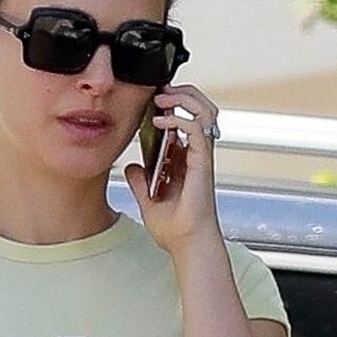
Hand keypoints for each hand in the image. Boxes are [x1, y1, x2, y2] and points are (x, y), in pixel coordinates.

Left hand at [124, 84, 221, 252]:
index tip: (153, 100)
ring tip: (163, 98)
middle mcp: (197, 155)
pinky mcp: (202, 163)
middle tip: (161, 91)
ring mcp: (201, 157)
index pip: (186, 120)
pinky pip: (196, 129)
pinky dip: (180, 118)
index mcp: (187, 161)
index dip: (173, 104)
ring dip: (184, 99)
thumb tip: (132, 167)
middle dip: (182, 93)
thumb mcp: (148, 201)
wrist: (187, 245)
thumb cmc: (176, 230)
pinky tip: (162, 121)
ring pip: (205, 111)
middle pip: (201, 109)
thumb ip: (140, 182)